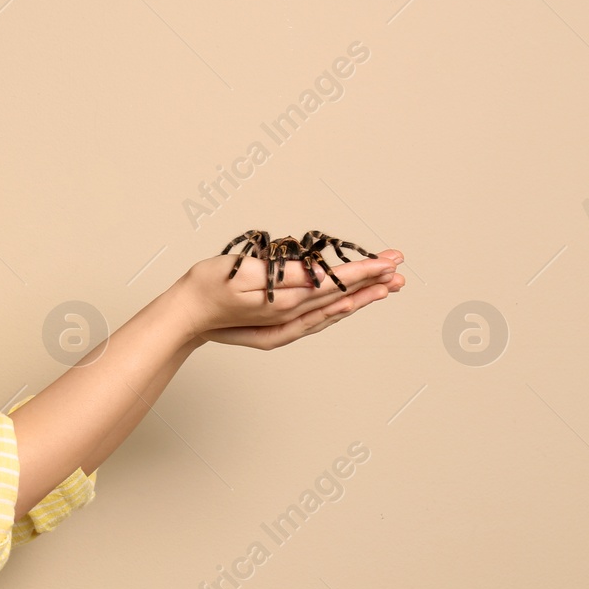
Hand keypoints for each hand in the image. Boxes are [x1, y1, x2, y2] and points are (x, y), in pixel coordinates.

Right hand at [165, 247, 405, 350]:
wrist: (186, 315)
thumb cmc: (207, 286)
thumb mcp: (241, 272)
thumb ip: (282, 275)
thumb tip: (319, 275)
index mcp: (285, 300)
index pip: (334, 281)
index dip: (364, 270)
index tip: (390, 261)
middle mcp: (291, 314)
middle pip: (340, 295)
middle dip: (373, 281)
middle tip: (402, 269)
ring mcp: (286, 323)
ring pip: (334, 309)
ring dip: (363, 296)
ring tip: (389, 287)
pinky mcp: (279, 327)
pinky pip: (319, 318)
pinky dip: (340, 309)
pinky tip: (351, 304)